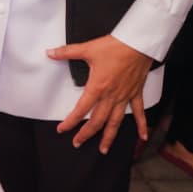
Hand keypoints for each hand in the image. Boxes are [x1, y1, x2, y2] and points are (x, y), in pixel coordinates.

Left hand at [47, 35, 152, 152]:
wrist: (138, 42)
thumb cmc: (115, 46)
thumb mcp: (88, 49)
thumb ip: (67, 52)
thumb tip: (50, 53)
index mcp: (98, 87)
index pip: (81, 109)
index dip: (70, 121)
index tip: (62, 129)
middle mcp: (111, 96)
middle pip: (97, 121)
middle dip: (86, 134)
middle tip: (78, 143)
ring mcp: (125, 96)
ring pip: (116, 121)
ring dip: (109, 136)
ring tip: (103, 149)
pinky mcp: (136, 92)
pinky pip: (139, 112)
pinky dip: (141, 124)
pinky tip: (142, 137)